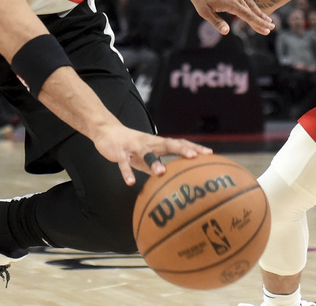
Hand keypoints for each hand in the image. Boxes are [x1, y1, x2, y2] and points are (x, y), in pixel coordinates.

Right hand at [91, 124, 211, 185]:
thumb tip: (170, 182)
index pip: (179, 143)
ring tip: (161, 173)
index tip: (210, 154)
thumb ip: (156, 166)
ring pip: (145, 152)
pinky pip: (124, 162)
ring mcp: (133, 145)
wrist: (106, 131)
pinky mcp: (119, 151)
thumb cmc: (130, 146)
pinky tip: (130, 182)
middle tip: (195, 157)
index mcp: (157, 143)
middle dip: (182, 149)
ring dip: (153, 161)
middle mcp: (148, 142)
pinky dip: (127, 172)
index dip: (194, 147)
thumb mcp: (145, 156)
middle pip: (168, 143)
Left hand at [134, 0, 273, 35]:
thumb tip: (227, 32)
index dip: (258, 24)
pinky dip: (251, 3)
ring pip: (250, 2)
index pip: (248, 16)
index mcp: (231, 3)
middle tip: (272, 27)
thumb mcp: (204, 10)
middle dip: (262, 19)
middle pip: (252, 10)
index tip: (267, 30)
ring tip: (267, 18)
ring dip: (259, 11)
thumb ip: (216, 21)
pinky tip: (252, 7)